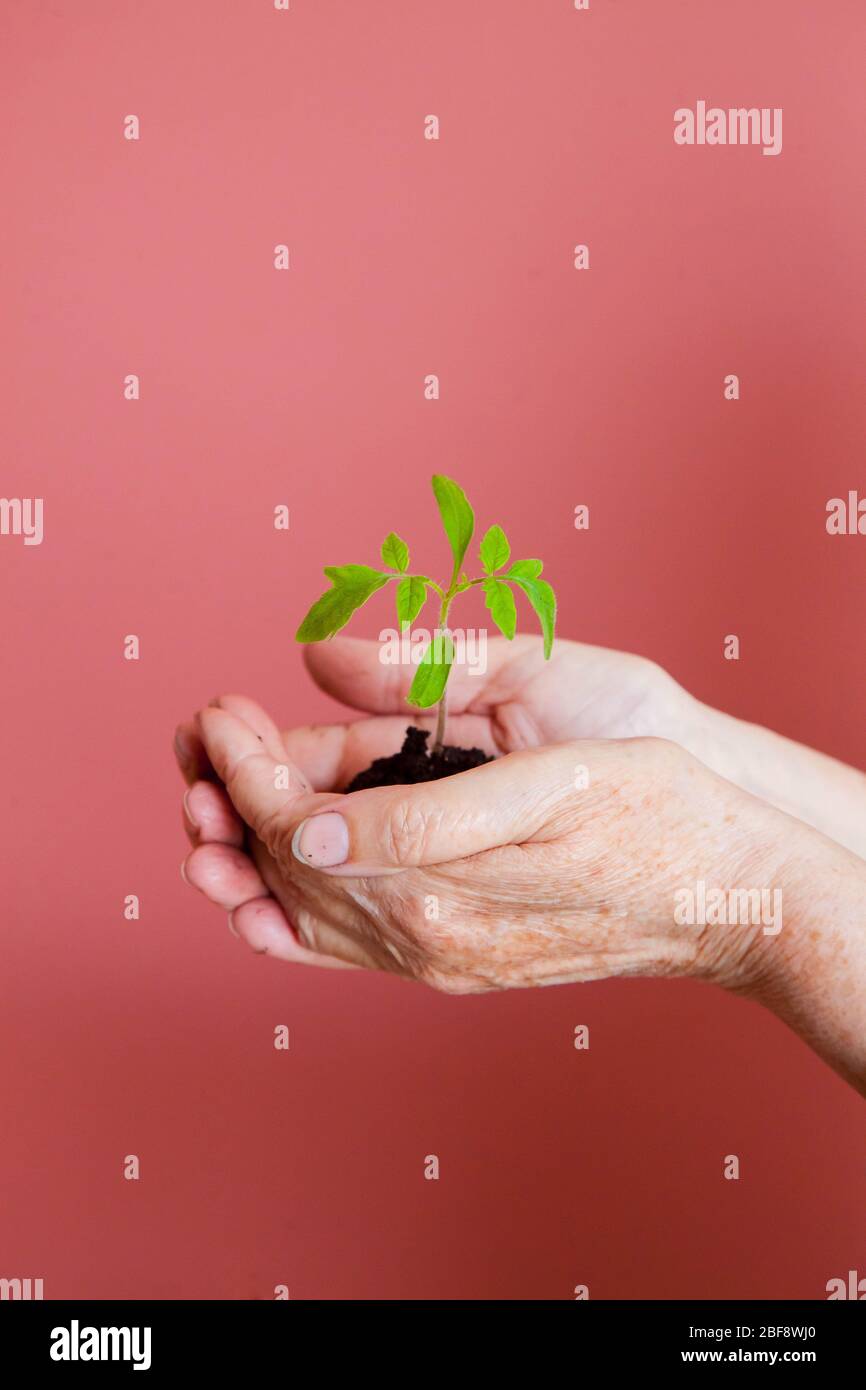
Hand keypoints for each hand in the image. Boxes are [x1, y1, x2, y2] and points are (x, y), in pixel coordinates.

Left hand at [179, 690, 798, 993]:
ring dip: (250, 848)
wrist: (726, 890)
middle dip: (232, 800)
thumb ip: (423, 819)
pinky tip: (264, 894)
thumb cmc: (653, 813)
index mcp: (437, 890)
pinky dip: (291, 911)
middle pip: (288, 872)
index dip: (245, 769)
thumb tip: (309, 834)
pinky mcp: (458, 956)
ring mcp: (439, 958)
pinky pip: (347, 946)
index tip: (213, 713)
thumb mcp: (550, 788)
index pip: (297, 831)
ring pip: (307, 910)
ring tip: (209, 792)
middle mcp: (425, 940)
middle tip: (196, 736)